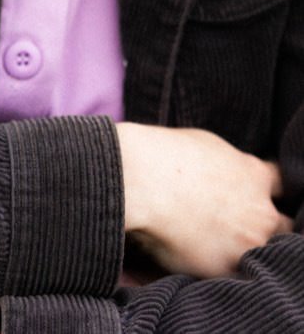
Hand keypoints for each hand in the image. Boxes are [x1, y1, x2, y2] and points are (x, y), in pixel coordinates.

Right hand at [117, 123, 292, 276]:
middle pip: (281, 224)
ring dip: (243, 248)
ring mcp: (245, 243)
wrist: (135, 180)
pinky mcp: (223, 268)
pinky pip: (229, 273)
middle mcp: (259, 212)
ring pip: (260, 253)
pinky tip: (197, 258)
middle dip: (263, 224)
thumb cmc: (159, 155)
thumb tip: (225, 174)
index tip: (251, 193)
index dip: (266, 190)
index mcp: (254, 176)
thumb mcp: (204, 145)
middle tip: (235, 224)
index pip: (280, 184)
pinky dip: (218, 267)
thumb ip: (228, 165)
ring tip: (214, 245)